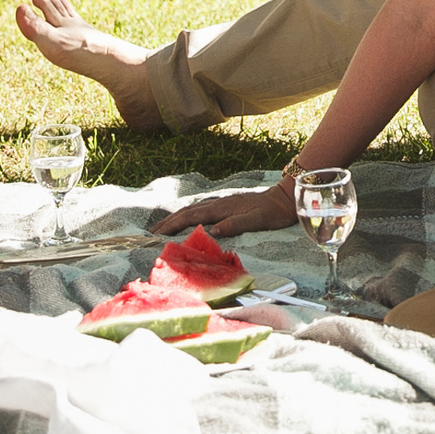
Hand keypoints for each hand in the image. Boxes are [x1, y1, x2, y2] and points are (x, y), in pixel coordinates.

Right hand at [152, 180, 294, 238]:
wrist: (283, 199)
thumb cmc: (271, 213)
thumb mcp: (256, 220)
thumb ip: (235, 225)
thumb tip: (212, 231)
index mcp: (222, 208)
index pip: (191, 217)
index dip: (173, 225)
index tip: (157, 234)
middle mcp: (218, 204)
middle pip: (187, 211)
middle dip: (168, 221)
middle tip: (151, 232)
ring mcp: (221, 204)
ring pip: (192, 210)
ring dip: (175, 218)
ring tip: (161, 227)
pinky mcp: (225, 207)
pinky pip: (200, 212)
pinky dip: (187, 216)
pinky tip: (185, 220)